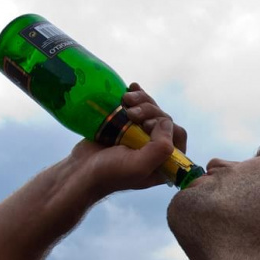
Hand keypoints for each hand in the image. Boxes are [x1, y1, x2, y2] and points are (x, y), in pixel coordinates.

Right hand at [69, 83, 187, 194]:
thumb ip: (160, 148)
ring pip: (151, 110)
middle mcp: (156, 149)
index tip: (145, 127)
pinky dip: (137, 95)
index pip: (178, 134)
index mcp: (165, 162)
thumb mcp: (139, 166)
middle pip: (164, 119)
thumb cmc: (109, 172)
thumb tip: (166, 123)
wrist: (80, 170)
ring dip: (141, 100)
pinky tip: (131, 87)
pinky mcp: (127, 127)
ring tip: (125, 99)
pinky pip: (138, 106)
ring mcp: (141, 137)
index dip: (164, 125)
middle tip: (131, 114)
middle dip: (150, 110)